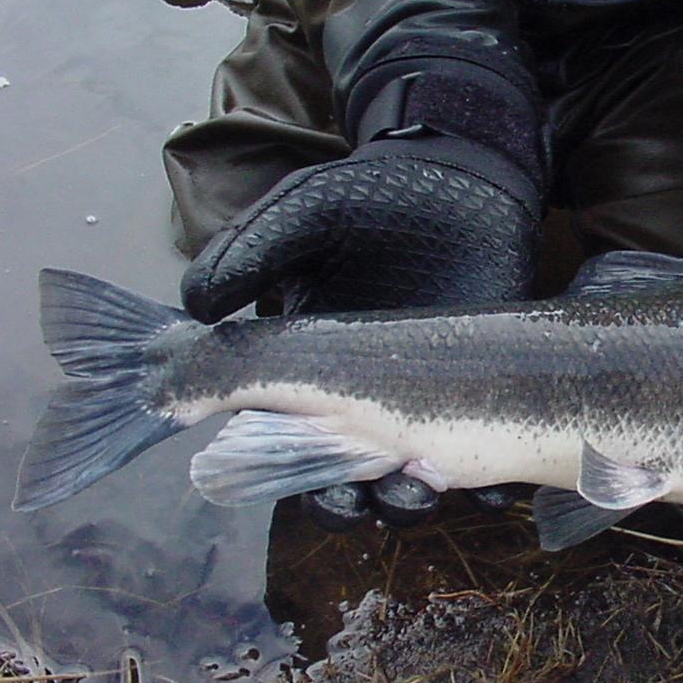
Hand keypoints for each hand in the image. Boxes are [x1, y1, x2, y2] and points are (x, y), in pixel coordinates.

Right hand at [181, 133, 540, 529]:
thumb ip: (254, 252)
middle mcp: (361, 394)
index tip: (287, 474)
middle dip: (344, 502)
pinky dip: (485, 486)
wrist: (465, 179)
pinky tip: (488, 488)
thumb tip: (194, 302)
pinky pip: (481, 458)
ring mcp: (423, 399)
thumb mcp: (307, 213)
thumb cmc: (374, 195)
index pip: (279, 438)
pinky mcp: (479, 393)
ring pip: (404, 481)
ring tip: (417, 486)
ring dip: (406, 503)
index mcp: (306, 364)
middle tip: (358, 494)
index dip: (275, 469)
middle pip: (339, 479)